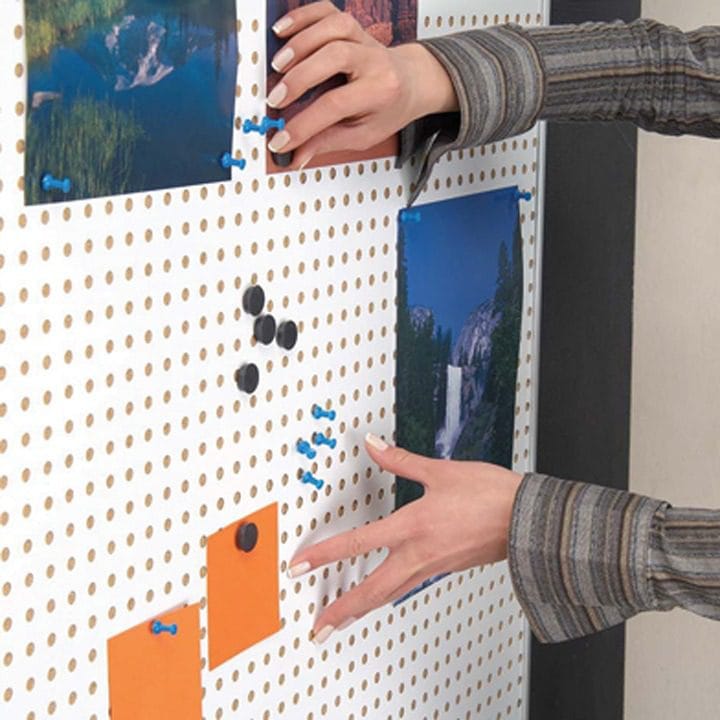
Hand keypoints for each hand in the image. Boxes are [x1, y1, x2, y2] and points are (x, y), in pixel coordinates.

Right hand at [267, 1, 457, 168]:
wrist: (411, 83)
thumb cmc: (388, 109)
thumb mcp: (363, 134)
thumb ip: (328, 142)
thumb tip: (296, 156)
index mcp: (380, 91)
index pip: (335, 105)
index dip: (304, 124)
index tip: (282, 140)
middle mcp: (374, 59)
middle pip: (334, 57)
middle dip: (299, 79)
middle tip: (275, 100)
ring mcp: (363, 37)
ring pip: (331, 27)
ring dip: (299, 45)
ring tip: (277, 66)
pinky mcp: (351, 25)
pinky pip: (326, 10)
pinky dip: (301, 17)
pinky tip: (282, 31)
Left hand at [287, 433, 522, 644]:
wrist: (527, 519)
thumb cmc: (491, 496)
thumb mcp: (441, 471)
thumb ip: (401, 461)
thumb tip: (375, 446)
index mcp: (413, 527)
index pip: (358, 544)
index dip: (325, 555)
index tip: (301, 567)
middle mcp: (419, 553)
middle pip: (371, 589)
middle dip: (341, 611)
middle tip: (319, 627)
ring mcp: (433, 566)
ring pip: (390, 594)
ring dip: (363, 608)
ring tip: (344, 620)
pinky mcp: (445, 568)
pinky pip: (409, 587)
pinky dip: (389, 595)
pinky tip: (386, 594)